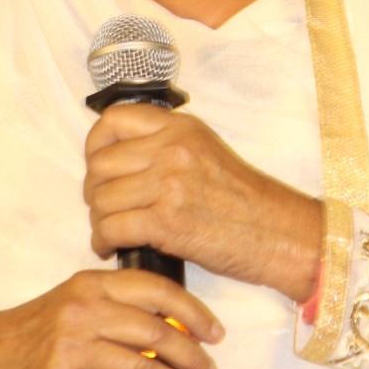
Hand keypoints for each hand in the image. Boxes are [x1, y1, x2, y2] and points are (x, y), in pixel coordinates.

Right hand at [0, 269, 221, 368]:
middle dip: (193, 357)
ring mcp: (72, 346)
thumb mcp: (76, 303)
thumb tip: (177, 328)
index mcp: (92, 284)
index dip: (195, 312)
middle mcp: (84, 309)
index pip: (157, 290)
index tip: (215, 333)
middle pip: (158, 332)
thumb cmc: (36, 331)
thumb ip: (119, 308)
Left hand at [83, 104, 322, 302]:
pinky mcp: (167, 221)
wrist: (275, 231)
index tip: (97, 165)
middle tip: (103, 207)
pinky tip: (112, 247)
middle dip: (93, 189)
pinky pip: (111, 228)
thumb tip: (116, 157)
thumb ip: (165, 144)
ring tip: (109, 231)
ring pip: (102, 198)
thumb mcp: (205, 149)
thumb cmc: (242, 198)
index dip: (95, 145)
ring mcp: (169, 184)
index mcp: (180, 127)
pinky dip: (103, 241)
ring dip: (98, 219)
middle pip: (100, 163)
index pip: (113, 121)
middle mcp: (172, 149)